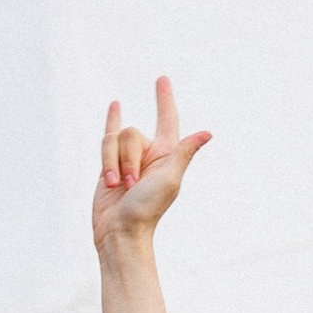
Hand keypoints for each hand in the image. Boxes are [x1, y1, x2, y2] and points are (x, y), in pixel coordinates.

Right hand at [93, 77, 211, 254]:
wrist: (120, 232)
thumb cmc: (147, 209)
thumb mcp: (170, 179)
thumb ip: (183, 153)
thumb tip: (207, 133)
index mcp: (166, 154)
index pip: (167, 118)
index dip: (164, 99)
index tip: (161, 79)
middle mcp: (147, 153)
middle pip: (132, 134)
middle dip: (128, 159)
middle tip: (131, 185)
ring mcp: (126, 159)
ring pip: (114, 140)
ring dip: (113, 165)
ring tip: (116, 187)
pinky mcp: (107, 167)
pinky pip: (105, 143)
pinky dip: (107, 143)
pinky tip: (115, 108)